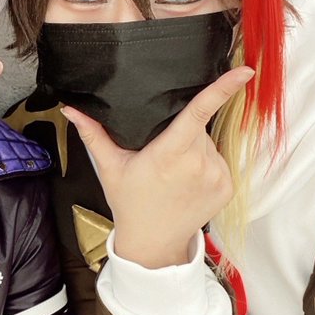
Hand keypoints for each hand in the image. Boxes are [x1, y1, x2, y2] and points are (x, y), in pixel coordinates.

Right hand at [63, 66, 253, 268]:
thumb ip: (93, 134)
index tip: (243, 72)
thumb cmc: (131, 203)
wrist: (154, 242)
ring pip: (209, 143)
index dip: (222, 89)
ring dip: (195, 149)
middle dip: (183, 131)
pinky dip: (205, 165)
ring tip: (174, 172)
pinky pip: (219, 161)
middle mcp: (196, 163)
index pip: (199, 112)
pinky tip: (188, 182)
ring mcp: (215, 176)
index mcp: (168, 153)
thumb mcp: (109, 167)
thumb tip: (72, 109)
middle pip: (198, 126)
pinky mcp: (227, 186)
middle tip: (162, 154)